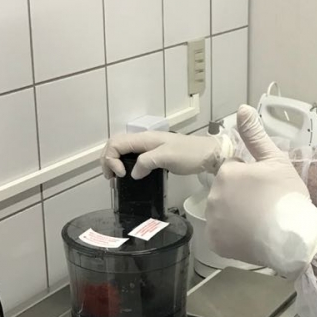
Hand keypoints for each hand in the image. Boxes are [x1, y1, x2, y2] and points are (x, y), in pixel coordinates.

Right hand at [101, 130, 232, 179]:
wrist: (209, 154)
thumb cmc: (189, 154)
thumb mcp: (166, 157)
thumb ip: (146, 163)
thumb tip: (132, 174)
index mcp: (143, 139)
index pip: (115, 143)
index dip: (111, 159)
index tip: (121, 175)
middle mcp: (143, 140)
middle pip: (115, 145)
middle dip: (108, 160)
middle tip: (111, 178)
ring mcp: (148, 147)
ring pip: (123, 151)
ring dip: (114, 162)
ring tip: (115, 178)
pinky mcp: (155, 155)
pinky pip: (133, 157)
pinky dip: (125, 165)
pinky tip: (129, 176)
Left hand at [206, 106, 316, 277]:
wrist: (294, 238)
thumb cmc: (288, 197)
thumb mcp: (276, 161)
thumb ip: (256, 135)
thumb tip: (242, 107)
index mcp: (227, 172)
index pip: (234, 171)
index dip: (252, 179)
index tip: (267, 190)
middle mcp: (213, 195)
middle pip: (226, 192)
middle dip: (240, 197)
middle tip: (265, 207)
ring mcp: (213, 221)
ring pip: (222, 213)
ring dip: (235, 216)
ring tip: (260, 224)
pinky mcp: (215, 242)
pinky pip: (220, 235)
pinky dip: (231, 236)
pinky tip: (250, 236)